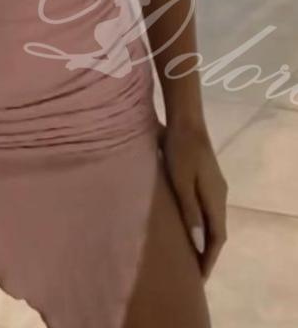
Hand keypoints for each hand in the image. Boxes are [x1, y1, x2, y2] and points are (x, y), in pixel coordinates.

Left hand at [159, 117, 227, 280]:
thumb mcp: (181, 183)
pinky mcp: (207, 178)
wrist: (186, 120)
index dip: (209, 258)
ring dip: (205, 239)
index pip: (217, 238)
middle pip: (217, 231)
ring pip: (213, 220)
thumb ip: (190, 212)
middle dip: (208, 253)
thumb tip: (198, 243)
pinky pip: (208, 209)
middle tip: (193, 273)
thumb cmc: (179, 151)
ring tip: (190, 255)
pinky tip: (189, 226)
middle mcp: (220, 195)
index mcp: (215, 199)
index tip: (199, 279)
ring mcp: (215, 186)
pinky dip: (202, 224)